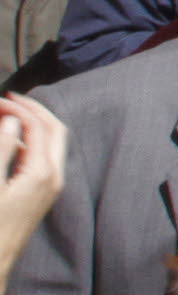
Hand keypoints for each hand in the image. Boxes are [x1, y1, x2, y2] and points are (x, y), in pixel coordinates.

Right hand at [0, 97, 68, 274]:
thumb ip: (1, 151)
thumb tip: (12, 122)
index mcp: (42, 173)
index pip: (38, 126)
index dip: (19, 108)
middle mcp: (54, 178)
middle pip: (55, 130)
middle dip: (34, 110)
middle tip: (9, 100)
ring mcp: (51, 187)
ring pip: (52, 143)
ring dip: (34, 124)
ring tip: (8, 114)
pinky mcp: (43, 194)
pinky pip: (45, 158)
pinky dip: (31, 142)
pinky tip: (10, 141)